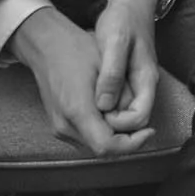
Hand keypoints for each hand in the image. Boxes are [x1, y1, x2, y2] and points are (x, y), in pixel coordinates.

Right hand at [9, 7, 155, 154]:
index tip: (147, 132)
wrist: (46, 47)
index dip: (131, 144)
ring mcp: (60, 127)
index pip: (106, 146)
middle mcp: (65, 125)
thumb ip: (122, 94)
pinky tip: (110, 112)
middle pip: (102, 148)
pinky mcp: (59, 125)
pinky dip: (102, 130)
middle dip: (125, 139)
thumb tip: (136, 117)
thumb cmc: (75, 51)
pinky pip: (86, 136)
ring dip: (114, 135)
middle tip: (142, 123)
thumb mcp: (107, 67)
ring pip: (94, 144)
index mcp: (77, 110)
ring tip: (125, 113)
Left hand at [94, 0, 161, 133]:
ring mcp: (137, 84)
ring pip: (125, 115)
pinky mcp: (127, 80)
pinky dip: (104, 106)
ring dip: (106, 117)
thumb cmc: (124, 19)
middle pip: (133, 123)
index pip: (139, 118)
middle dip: (111, 124)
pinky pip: (119, 103)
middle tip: (88, 112)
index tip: (98, 112)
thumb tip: (104, 105)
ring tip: (86, 105)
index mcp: (146, 79)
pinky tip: (89, 96)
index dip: (119, 124)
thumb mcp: (115, 42)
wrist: (131, 1)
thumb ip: (112, 73)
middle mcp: (144, 86)